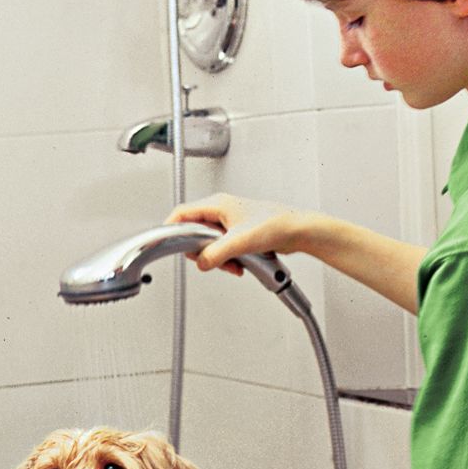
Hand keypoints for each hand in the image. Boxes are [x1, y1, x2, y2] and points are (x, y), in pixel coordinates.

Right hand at [165, 194, 313, 276]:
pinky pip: (222, 248)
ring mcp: (229, 222)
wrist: (299, 231)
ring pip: (208, 243)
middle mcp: (221, 211)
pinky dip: (227, 259)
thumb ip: (216, 254)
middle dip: (202, 251)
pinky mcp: (237, 233)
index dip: (172, 229)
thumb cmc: (276, 224)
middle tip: (211, 259)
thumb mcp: (240, 241)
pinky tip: (239, 264)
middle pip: (194, 232)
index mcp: (217, 204)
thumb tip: (201, 262)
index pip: (182, 214)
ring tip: (232, 264)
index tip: (168, 243)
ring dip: (217, 258)